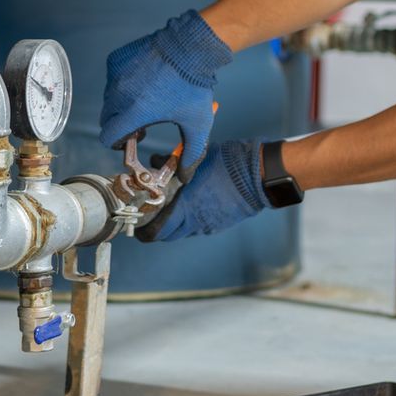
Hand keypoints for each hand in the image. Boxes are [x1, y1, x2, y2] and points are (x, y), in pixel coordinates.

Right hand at [99, 10, 231, 175]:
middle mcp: (120, 94)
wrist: (191, 46)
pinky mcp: (116, 59)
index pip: (109, 137)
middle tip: (142, 121)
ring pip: (109, 99)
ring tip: (146, 99)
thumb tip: (185, 175)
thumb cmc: (195, 85)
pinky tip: (144, 80)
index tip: (130, 140)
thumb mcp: (197, 124)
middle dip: (120, 125)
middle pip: (107, 119)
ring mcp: (116, 74)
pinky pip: (112, 79)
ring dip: (121, 104)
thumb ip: (192, 153)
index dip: (118, 143)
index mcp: (135, 112)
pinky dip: (123, 83)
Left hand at [137, 139, 266, 241]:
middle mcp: (195, 222)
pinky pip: (198, 227)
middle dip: (156, 229)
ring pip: (183, 232)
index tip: (138, 225)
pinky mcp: (219, 224)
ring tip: (170, 209)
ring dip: (173, 225)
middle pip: (167, 236)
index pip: (157, 231)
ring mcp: (208, 225)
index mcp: (185, 208)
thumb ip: (172, 164)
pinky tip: (192, 205)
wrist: (257, 177)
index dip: (144, 232)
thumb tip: (155, 161)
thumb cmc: (225, 164)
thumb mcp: (195, 159)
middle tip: (150, 218)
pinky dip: (190, 220)